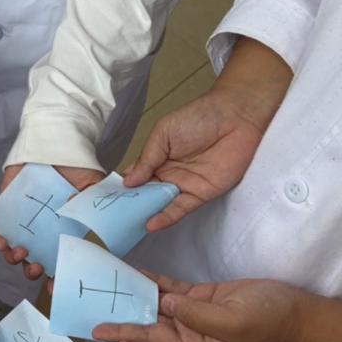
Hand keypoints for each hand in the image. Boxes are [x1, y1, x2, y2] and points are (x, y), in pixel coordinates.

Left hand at [0, 164, 104, 280]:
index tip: (57, 288)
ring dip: (16, 260)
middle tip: (39, 268)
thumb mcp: (93, 187)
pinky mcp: (7, 215)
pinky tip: (3, 243)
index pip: (61, 263)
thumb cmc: (76, 168)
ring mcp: (24, 227)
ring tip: (22, 254)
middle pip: (36, 264)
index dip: (59, 279)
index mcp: (65, 235)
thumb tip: (82, 218)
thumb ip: (92, 206)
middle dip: (35, 272)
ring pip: (16, 254)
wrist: (54, 145)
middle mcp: (44, 235)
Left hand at [92, 274, 302, 341]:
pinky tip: (133, 272)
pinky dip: (152, 280)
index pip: (149, 340)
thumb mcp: (230, 321)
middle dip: (119, 313)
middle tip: (90, 304)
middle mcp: (185, 331)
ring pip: (154, 303)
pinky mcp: (198, 297)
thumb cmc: (265, 322)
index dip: (123, 335)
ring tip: (105, 283)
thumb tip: (165, 303)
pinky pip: (168, 288)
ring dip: (132, 294)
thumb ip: (196, 314)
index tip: (96, 332)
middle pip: (145, 321)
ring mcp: (190, 313)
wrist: (293, 312)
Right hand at [122, 90, 263, 231]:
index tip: (104, 200)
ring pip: (161, 204)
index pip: (135, 178)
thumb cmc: (199, 117)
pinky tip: (151, 224)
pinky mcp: (202, 194)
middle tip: (110, 219)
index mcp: (156, 160)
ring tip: (127, 225)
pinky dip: (167, 217)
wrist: (236, 116)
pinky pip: (182, 209)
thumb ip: (147, 158)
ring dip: (145, 214)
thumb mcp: (163, 133)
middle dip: (129, 206)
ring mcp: (184, 186)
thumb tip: (128, 182)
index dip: (121, 188)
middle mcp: (168, 175)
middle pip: (145, 195)